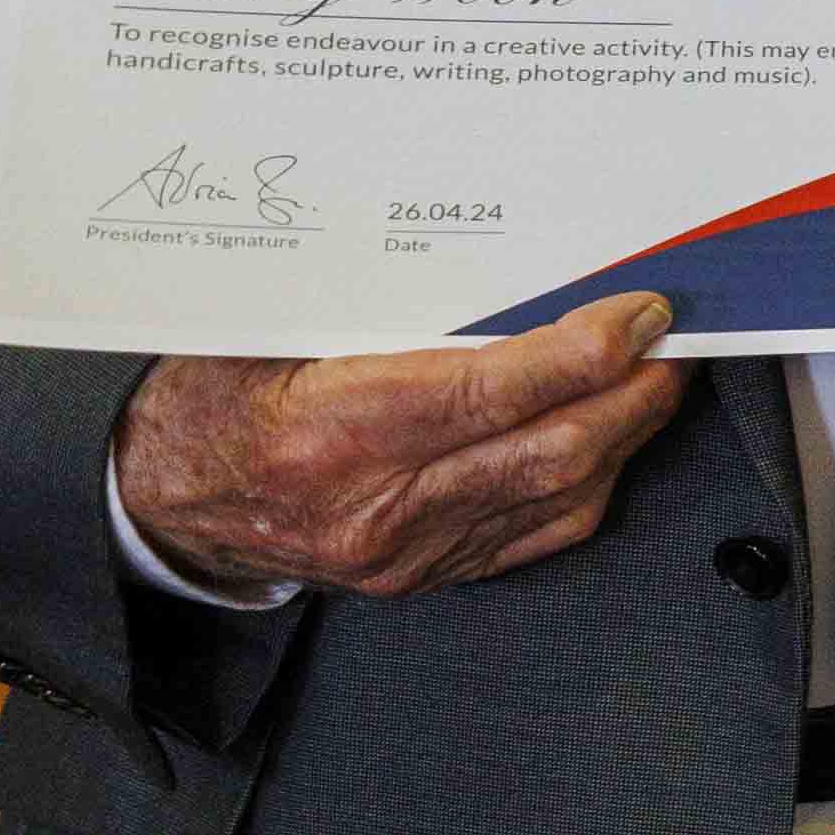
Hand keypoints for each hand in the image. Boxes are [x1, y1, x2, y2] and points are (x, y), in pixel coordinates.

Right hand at [115, 292, 683, 600]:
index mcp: (336, 432)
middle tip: (676, 342)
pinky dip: (587, 482)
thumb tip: (505, 260)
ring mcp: (405, 550)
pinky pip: (533, 533)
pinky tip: (610, 440)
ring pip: (557, 496)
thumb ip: (380, 307)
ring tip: (658, 380)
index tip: (638, 315)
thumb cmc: (208, 395)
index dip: (583, 353)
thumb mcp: (272, 329)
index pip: (494, 392)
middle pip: (549, 450)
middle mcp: (378, 503)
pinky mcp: (419, 574)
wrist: (158, 495)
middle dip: (632, 394)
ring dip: (625, 436)